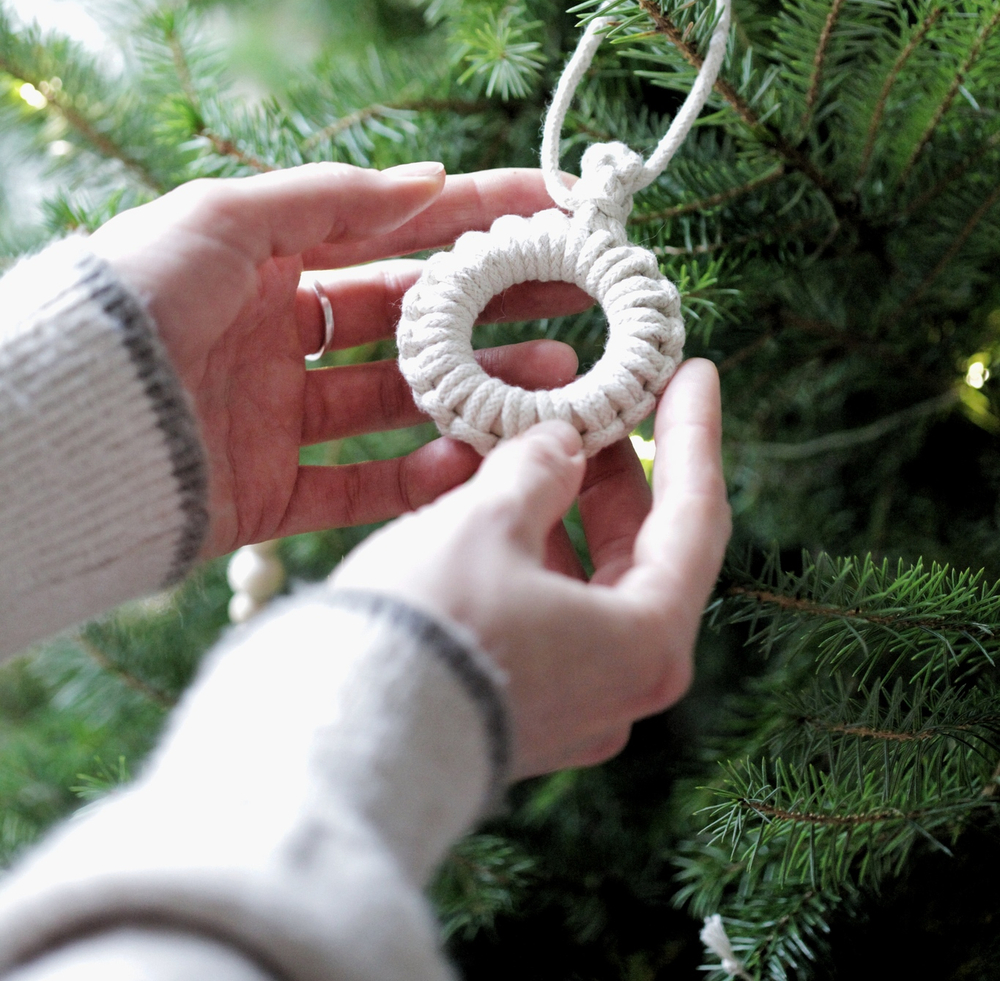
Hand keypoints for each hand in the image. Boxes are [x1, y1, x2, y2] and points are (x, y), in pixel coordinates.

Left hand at [88, 163, 591, 557]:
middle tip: (577, 303)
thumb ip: (334, 199)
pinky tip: (477, 462)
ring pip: (398, 405)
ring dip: (476, 392)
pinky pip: (357, 488)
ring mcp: (274, 417)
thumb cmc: (136, 298)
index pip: (391, 233)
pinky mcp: (265, 494)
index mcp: (265, 263)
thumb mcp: (229, 218)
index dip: (471, 219)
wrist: (60, 421)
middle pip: (408, 319)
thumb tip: (432, 181)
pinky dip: (417, 479)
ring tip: (555, 384)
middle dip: (493, 308)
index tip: (552, 212)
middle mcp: (276, 337)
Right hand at [331, 358, 729, 776]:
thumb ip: (538, 469)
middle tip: (601, 404)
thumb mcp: (488, 520)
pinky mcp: (521, 715)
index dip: (691, 433)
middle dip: (619, 472)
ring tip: (529, 445)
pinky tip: (491, 506)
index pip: (694, 516)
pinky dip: (532, 554)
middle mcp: (623, 685)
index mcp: (646, 641)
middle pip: (646, 553)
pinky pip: (548, 614)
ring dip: (564, 510)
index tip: (695, 372)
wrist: (338, 741)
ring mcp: (573, 708)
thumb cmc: (430, 625)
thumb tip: (559, 446)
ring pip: (589, 583)